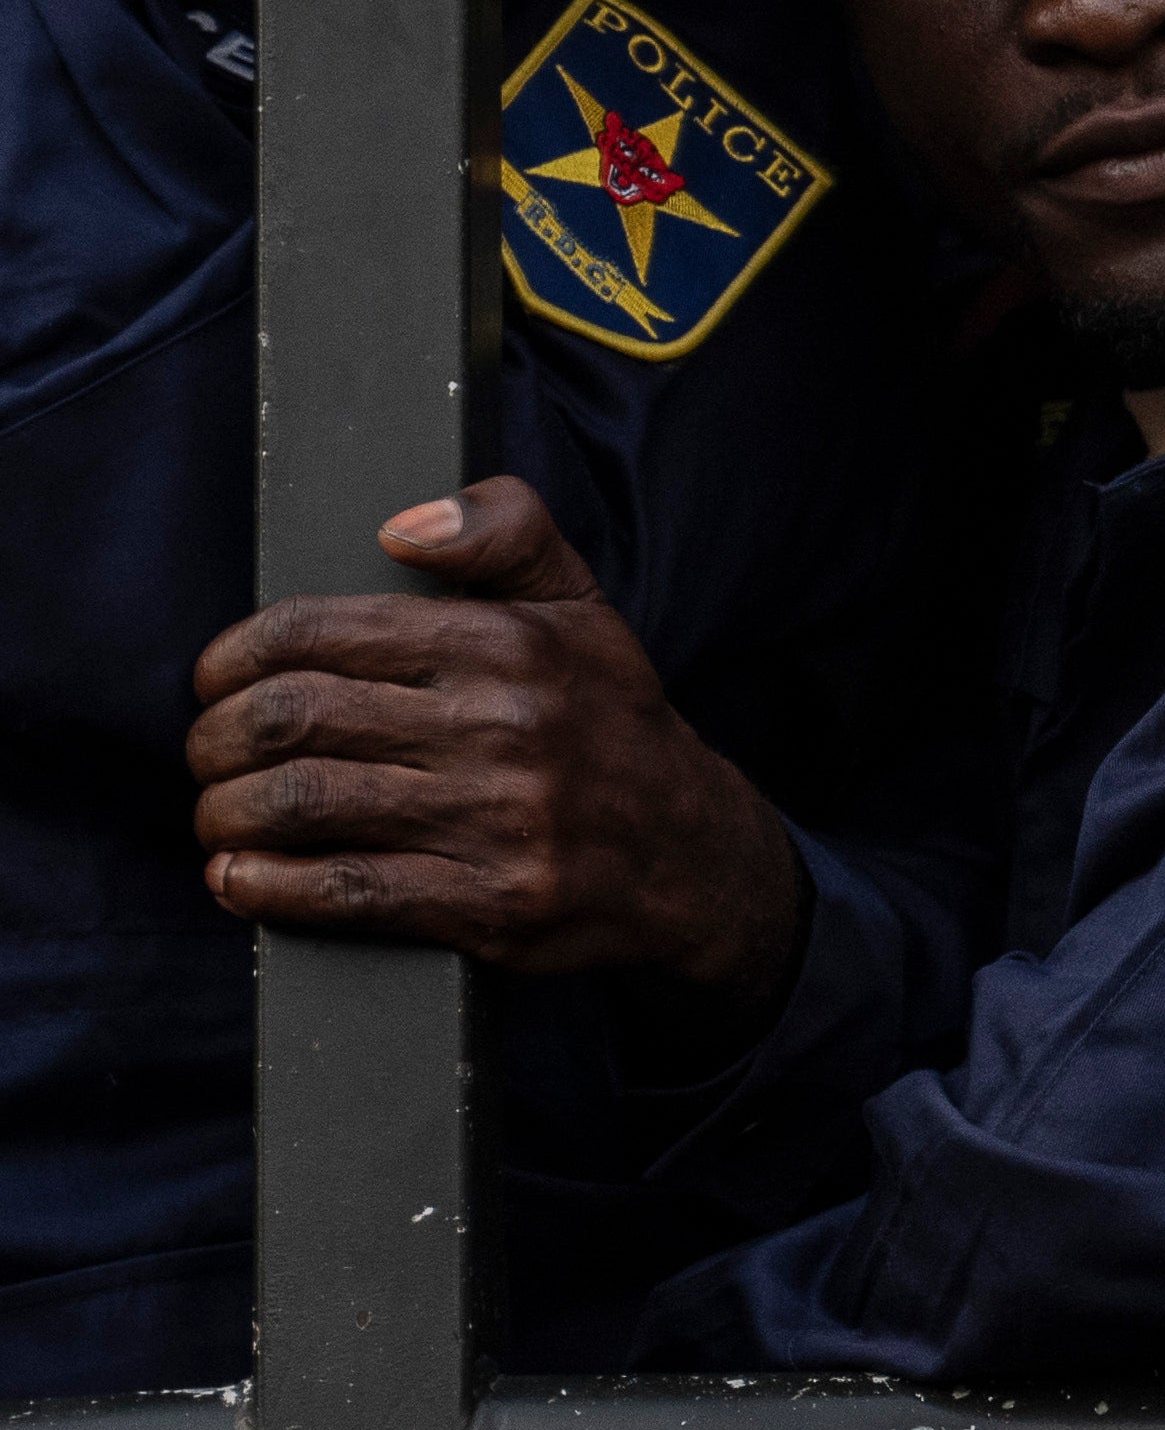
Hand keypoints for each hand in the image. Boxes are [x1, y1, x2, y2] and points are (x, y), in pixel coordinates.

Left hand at [187, 477, 810, 1005]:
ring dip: (226, 813)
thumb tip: (404, 525)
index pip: (323, 631)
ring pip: (302, 805)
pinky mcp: (490, 905)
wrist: (691, 853)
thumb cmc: (611, 722)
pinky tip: (240, 878)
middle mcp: (503, 728)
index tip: (216, 677)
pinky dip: (263, 887)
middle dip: (216, 737)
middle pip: (293, 718)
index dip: (237, 652)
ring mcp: (498, 821)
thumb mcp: (581, 605)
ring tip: (219, 813)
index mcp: (509, 645)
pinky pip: (343, 891)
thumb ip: (507, 532)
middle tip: (207, 750)